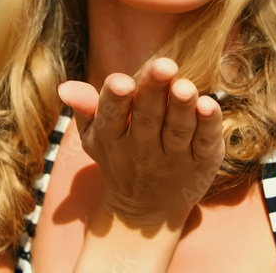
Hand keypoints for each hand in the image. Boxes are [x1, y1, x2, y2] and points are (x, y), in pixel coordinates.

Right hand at [57, 58, 224, 228]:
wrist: (146, 211)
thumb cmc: (119, 156)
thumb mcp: (96, 135)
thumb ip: (86, 107)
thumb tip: (65, 86)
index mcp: (112, 137)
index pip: (111, 116)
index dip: (115, 99)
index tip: (120, 81)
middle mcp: (142, 148)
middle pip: (148, 117)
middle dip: (154, 90)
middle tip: (163, 65)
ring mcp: (173, 157)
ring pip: (177, 129)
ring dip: (182, 107)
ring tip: (185, 85)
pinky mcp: (202, 161)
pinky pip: (204, 142)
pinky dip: (209, 125)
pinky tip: (210, 105)